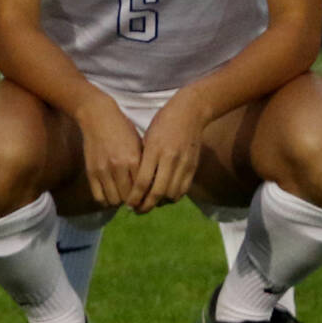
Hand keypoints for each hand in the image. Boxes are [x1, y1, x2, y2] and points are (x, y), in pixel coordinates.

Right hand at [73, 94, 144, 209]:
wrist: (98, 116)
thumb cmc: (122, 129)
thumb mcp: (139, 144)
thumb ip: (144, 165)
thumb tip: (151, 186)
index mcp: (134, 159)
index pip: (143, 190)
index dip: (145, 197)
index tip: (146, 198)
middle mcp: (119, 166)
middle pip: (128, 198)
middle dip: (133, 202)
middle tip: (134, 199)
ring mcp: (103, 170)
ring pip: (114, 200)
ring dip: (119, 202)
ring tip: (122, 196)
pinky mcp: (91, 172)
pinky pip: (99, 197)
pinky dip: (106, 200)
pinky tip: (110, 194)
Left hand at [129, 87, 206, 212]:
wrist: (190, 112)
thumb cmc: (163, 122)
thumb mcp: (147, 137)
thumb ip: (143, 159)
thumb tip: (135, 183)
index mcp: (154, 150)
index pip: (142, 182)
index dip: (135, 197)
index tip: (128, 204)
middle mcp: (169, 158)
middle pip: (157, 193)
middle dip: (146, 206)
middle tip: (137, 210)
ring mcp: (183, 163)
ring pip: (171, 194)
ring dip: (160, 203)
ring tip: (151, 203)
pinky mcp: (193, 167)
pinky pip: (183, 190)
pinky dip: (173, 197)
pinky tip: (165, 196)